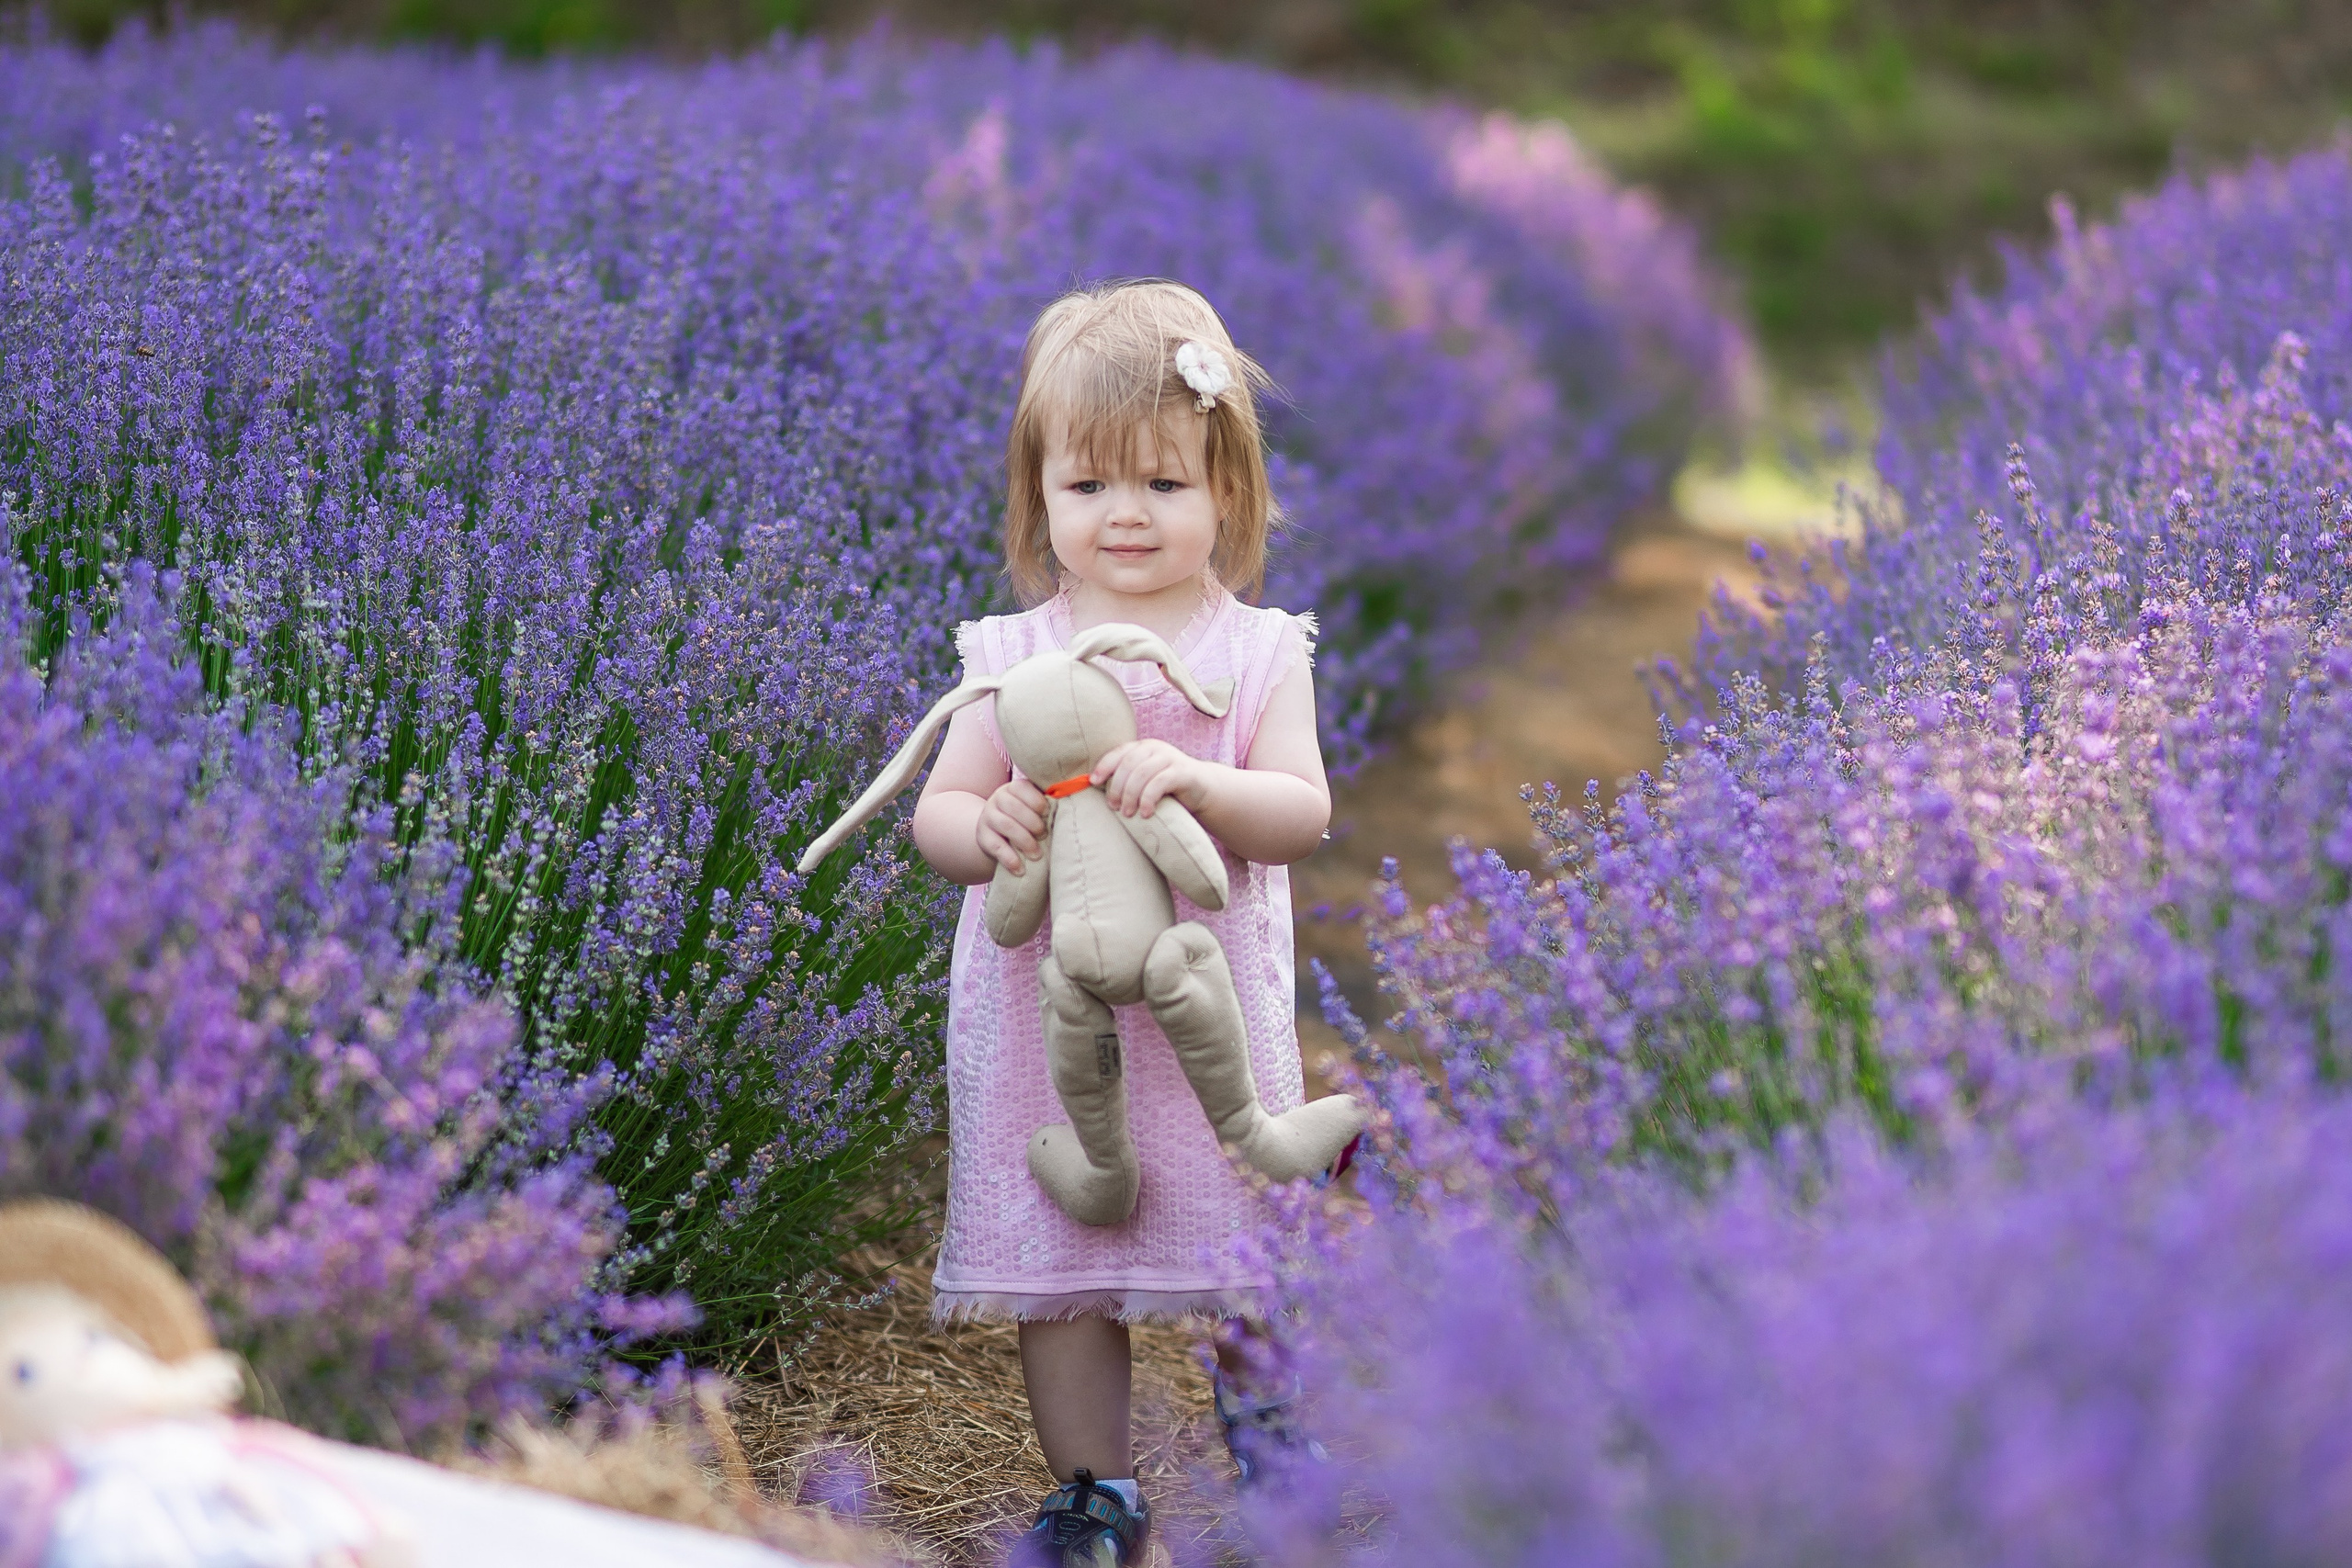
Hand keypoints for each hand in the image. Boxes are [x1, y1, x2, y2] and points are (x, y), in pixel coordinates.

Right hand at [976, 777, 1049, 873]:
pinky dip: (1010, 859)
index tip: (1048, 813)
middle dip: (1033, 823)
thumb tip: (1071, 809)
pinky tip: (1020, 869)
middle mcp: (998, 799)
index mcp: (1013, 788)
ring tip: (1036, 855)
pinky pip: (996, 846)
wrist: (998, 835)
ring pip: (1006, 825)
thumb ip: (1046, 807)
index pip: (1022, 788)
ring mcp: (988, 817)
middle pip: (1014, 808)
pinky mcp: (982, 836)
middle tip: (1044, 835)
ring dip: (1024, 841)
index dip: (1037, 801)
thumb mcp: (1033, 809)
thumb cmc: (1026, 819)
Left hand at [1092, 739, 1212, 818]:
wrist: (1201, 789)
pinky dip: (1149, 799)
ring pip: (1142, 773)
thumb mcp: (1144, 779)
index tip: (1093, 782)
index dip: (1104, 766)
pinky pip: (1160, 783)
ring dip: (1131, 796)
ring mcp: (1170, 757)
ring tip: (1128, 814)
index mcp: (1142, 748)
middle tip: (1114, 807)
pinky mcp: (1182, 771)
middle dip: (1117, 787)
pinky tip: (1146, 813)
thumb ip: (1127, 779)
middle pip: (1128, 764)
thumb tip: (1094, 788)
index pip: (1118, 753)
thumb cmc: (1166, 788)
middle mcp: (1155, 748)